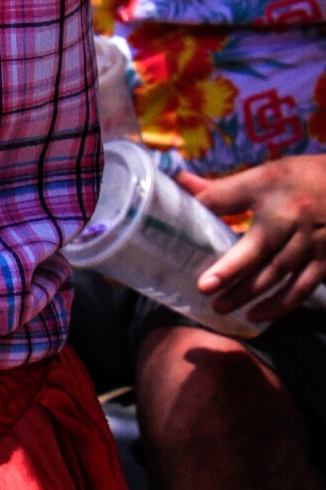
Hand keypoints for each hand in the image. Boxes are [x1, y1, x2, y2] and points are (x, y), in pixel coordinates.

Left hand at [182, 156, 325, 321]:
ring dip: (248, 292)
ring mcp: (310, 242)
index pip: (228, 198)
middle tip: (204, 287)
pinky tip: (256, 315)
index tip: (181, 228)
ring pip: (276, 272)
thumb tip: (178, 182)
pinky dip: (279, 304)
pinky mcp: (325, 261)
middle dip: (231, 269)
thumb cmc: (301, 179)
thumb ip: (222, 188)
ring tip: (220, 306)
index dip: (206, 208)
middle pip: (257, 247)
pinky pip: (301, 288)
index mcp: (268, 186)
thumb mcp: (264, 174)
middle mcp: (289, 216)